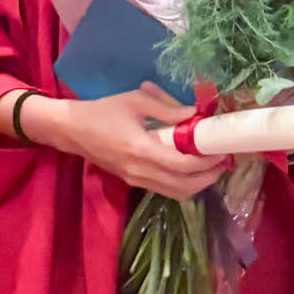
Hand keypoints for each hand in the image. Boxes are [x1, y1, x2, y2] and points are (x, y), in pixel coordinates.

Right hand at [37, 84, 231, 199]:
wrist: (70, 129)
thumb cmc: (102, 111)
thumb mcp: (135, 101)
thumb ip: (167, 108)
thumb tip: (197, 113)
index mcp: (141, 150)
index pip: (182, 165)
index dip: (206, 161)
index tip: (222, 150)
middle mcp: (139, 171)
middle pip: (184, 187)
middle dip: (208, 177)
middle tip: (223, 161)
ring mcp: (135, 180)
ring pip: (175, 193)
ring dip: (197, 183)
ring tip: (211, 167)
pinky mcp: (132, 182)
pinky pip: (164, 190)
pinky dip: (182, 184)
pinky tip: (191, 169)